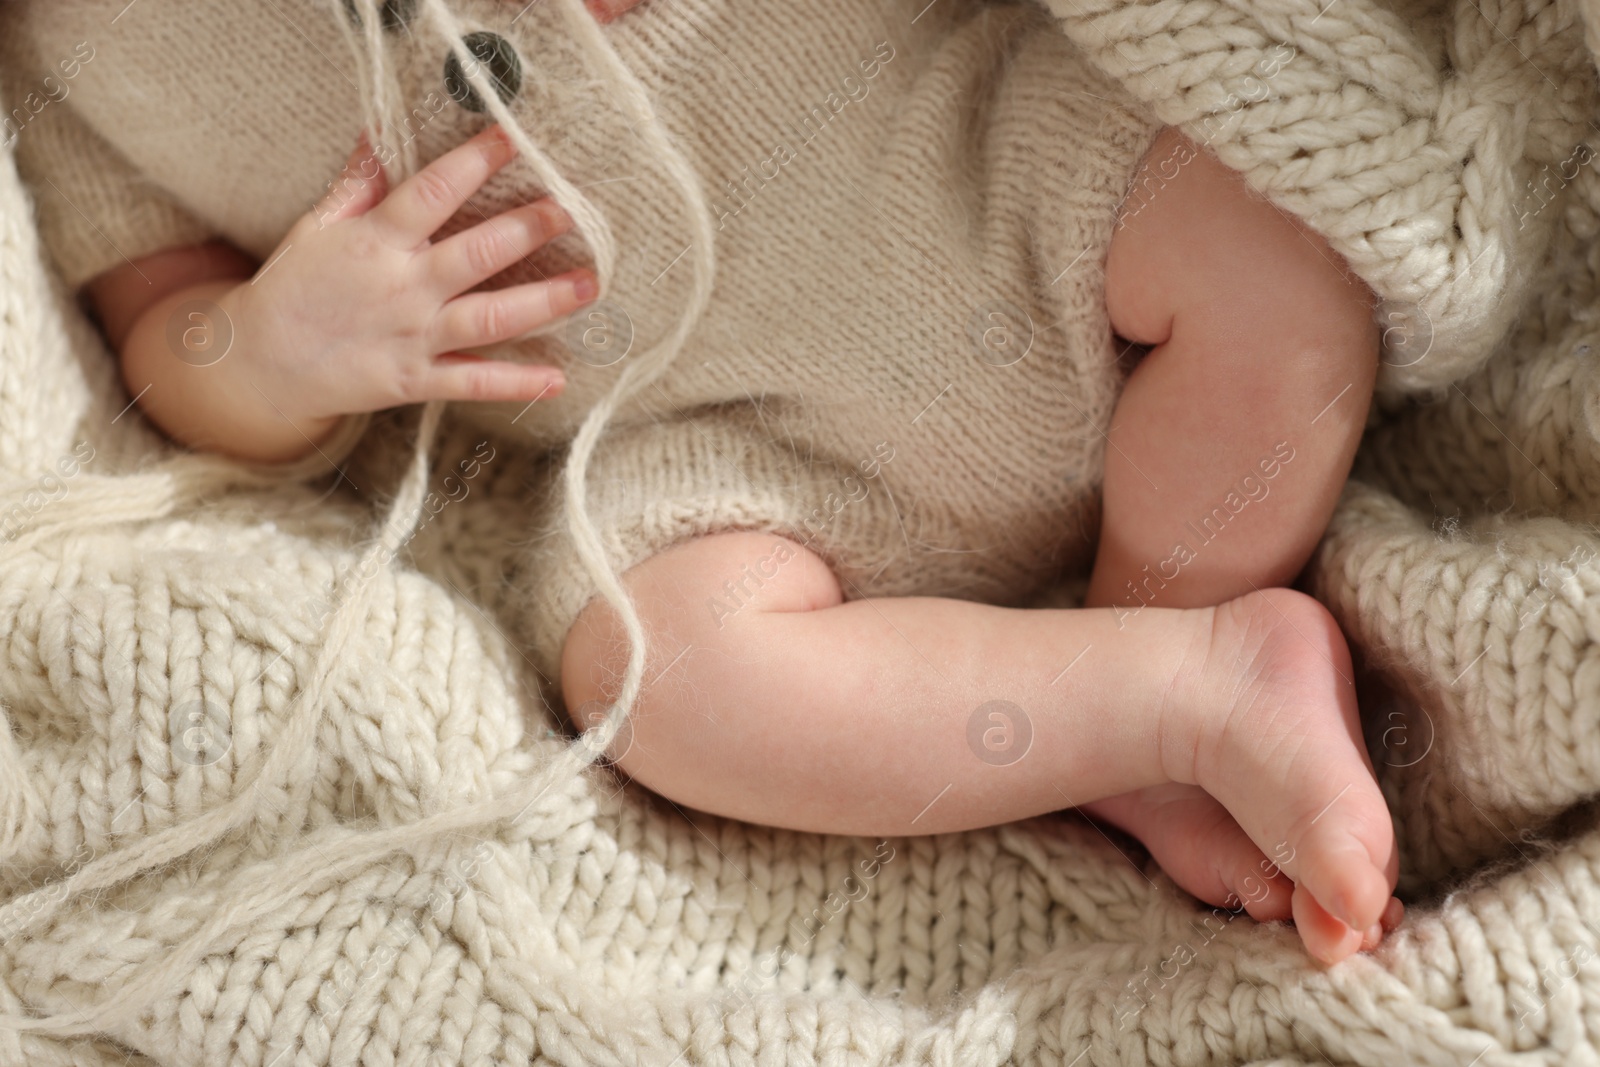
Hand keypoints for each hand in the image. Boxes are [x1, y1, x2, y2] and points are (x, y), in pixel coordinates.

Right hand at [225, 123, 593, 427]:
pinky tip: (557, 380)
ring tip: (588, 285)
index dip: (476, 162)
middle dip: (527, 229)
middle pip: (477, 253)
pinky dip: (515, 383)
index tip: (514, 138)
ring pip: (489, 318)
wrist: (259, 363)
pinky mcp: (415, 380)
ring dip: (543, 302)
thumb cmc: (294, 288)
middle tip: (572, 210)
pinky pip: (472, 383)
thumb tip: (379, 131)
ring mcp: (413, 336)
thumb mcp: (318, 226)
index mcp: (378, 241)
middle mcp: (404, 288)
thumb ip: (358, 183)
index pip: (435, 191)